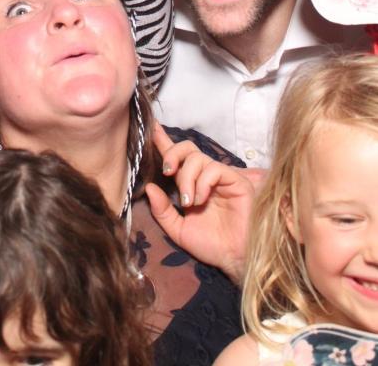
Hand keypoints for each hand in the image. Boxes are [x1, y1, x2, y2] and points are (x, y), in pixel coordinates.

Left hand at [146, 123, 254, 283]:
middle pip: (187, 148)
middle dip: (172, 154)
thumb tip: (148, 187)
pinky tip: (200, 200)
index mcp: (191, 185)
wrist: (234, 259)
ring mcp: (221, 177)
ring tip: (188, 202)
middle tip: (167, 172)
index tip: (151, 126)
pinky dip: (202, 182)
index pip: (176, 157)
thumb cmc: (211, 245)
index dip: (163, 141)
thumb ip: (162, 210)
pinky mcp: (236, 180)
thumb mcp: (178, 229)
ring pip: (198, 158)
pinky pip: (214, 168)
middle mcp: (205, 177)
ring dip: (187, 178)